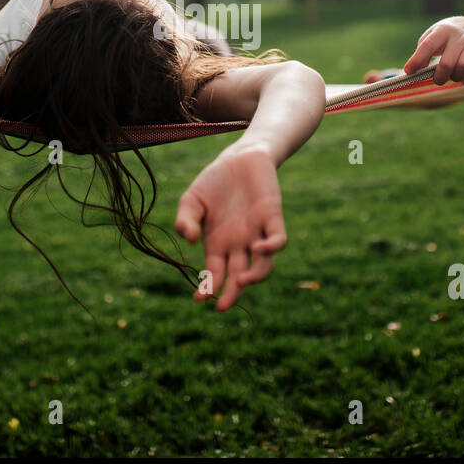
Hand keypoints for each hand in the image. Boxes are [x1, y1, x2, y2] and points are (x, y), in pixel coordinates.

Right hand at [173, 144, 286, 311]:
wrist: (239, 157)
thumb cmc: (214, 182)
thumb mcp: (191, 200)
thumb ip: (185, 220)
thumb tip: (189, 240)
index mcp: (218, 244)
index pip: (215, 274)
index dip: (208, 288)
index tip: (199, 298)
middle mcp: (239, 244)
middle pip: (239, 278)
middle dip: (231, 295)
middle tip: (223, 306)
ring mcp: (257, 233)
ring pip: (262, 265)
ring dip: (254, 277)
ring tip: (242, 281)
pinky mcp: (272, 218)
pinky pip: (278, 240)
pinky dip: (271, 248)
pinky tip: (258, 247)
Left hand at [403, 16, 463, 82]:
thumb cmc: (445, 39)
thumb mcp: (431, 40)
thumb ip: (420, 55)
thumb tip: (407, 73)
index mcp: (441, 30)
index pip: (427, 46)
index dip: (417, 60)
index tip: (409, 72)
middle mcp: (458, 33)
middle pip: (446, 63)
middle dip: (440, 77)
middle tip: (439, 80)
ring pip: (463, 66)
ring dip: (457, 76)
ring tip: (455, 75)